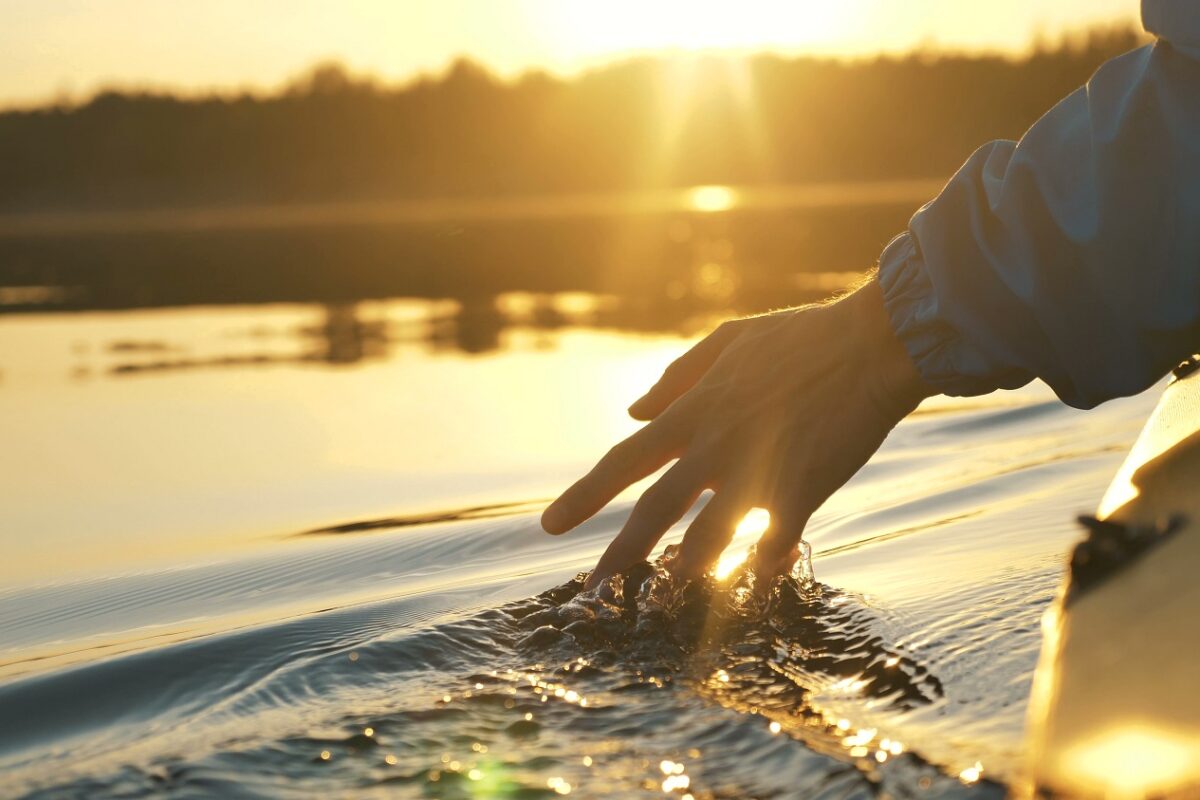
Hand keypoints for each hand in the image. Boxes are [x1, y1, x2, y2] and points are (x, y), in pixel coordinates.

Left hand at [542, 277, 933, 589]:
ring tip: (663, 601)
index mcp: (695, 410)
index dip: (584, 495)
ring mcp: (757, 470)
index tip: (550, 525)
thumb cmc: (803, 338)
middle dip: (619, 554)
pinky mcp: (800, 491)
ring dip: (683, 573)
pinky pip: (770, 544)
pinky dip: (760, 567)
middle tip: (591, 589)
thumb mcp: (730, 341)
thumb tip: (632, 410)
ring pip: (706, 538)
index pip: (624, 460)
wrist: (874, 343)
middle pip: (654, 510)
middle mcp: (715, 444)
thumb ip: (677, 377)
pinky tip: (754, 584)